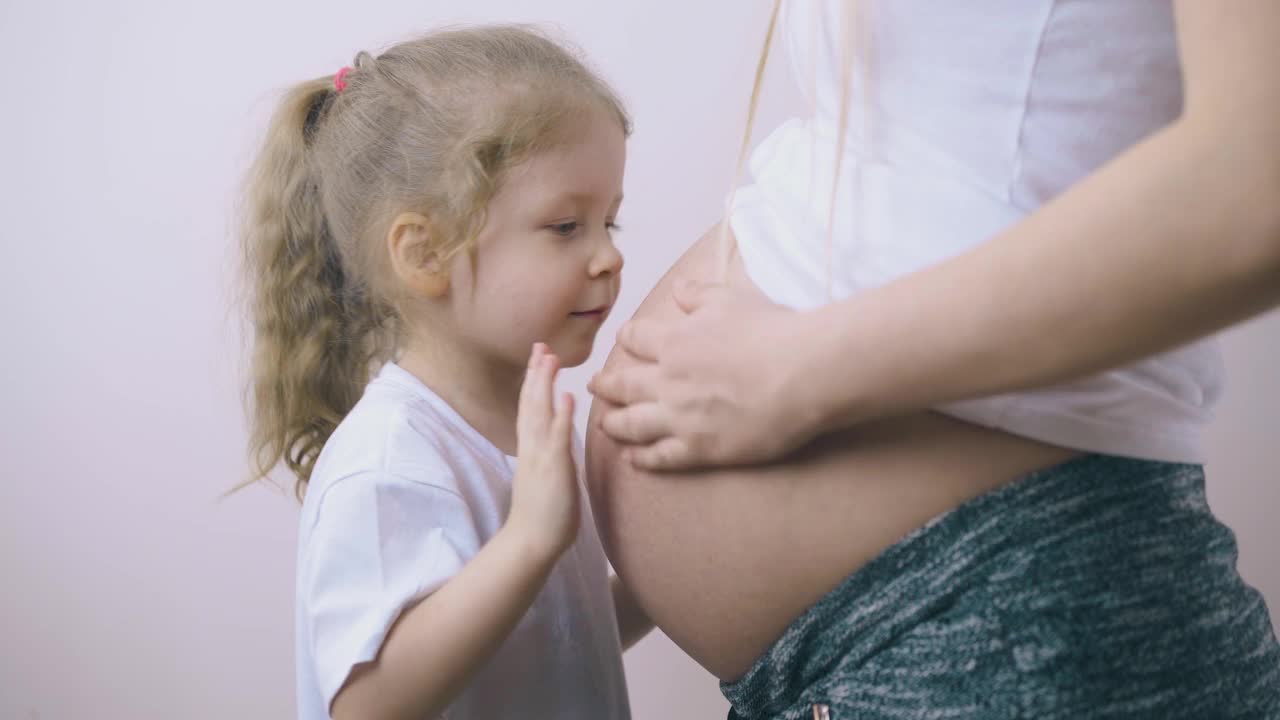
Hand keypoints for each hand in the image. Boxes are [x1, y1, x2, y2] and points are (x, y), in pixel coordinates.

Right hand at [508, 343, 579, 558]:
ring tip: (550, 358)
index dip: (533, 382)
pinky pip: (556, 437)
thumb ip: (553, 455)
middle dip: (536, 373)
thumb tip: (561, 439)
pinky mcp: (553, 469)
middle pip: (530, 402)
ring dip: (544, 384)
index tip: (539, 358)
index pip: (530, 408)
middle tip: (541, 345)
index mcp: (531, 449)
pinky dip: (560, 415)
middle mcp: (532, 448)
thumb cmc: (543, 515)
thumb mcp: (549, 477)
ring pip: (539, 412)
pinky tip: (567, 396)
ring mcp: (540, 456)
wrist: (530, 543)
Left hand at [588, 280, 818, 471]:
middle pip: (623, 385)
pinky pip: (660, 457)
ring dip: (614, 424)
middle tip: (594, 386)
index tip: (625, 340)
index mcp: (674, 341)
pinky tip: (633, 459)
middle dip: (605, 385)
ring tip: (606, 424)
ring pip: (632, 424)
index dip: (628, 338)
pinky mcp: (700, 448)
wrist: (803, 374)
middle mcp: (668, 381)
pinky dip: (642, 458)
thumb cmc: (772, 331)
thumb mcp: (731, 299)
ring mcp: (681, 418)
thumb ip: (698, 294)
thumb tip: (678, 288)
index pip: (635, 338)